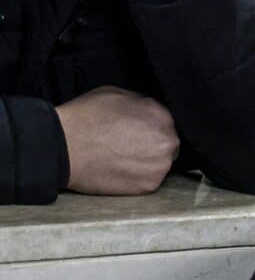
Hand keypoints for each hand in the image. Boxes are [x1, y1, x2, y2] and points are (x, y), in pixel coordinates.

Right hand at [55, 87, 177, 194]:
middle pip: (166, 143)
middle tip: (128, 145)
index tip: (136, 129)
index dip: (149, 125)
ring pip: (160, 162)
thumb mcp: (114, 94)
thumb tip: (146, 111)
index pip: (165, 121)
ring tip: (122, 157)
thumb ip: (139, 103)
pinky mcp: (149, 185)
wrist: (63, 147)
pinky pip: (150, 179)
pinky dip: (138, 176)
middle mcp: (167, 141)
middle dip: (152, 143)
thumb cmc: (85, 117)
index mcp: (160, 116)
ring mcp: (160, 165)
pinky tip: (120, 168)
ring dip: (147, 161)